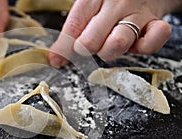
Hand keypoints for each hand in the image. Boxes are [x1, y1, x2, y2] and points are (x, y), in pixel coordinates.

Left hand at [49, 0, 180, 65]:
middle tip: (89, 46)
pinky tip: (137, 43)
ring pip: (118, 43)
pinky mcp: (156, 23)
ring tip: (110, 43)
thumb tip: (56, 59)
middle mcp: (115, 5)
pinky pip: (153, 40)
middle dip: (87, 49)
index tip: (57, 60)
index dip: (64, 47)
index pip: (74, 25)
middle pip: (91, 40)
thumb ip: (73, 32)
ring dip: (110, 51)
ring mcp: (136, 14)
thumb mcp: (90, 8)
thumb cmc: (113, 2)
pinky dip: (145, 47)